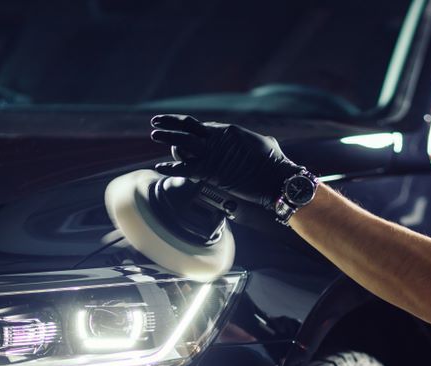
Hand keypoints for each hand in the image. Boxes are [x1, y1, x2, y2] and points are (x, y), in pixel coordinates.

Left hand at [150, 114, 303, 212]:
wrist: (276, 178)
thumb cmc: (274, 162)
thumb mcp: (264, 143)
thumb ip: (254, 141)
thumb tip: (263, 141)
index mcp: (228, 130)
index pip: (200, 125)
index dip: (185, 124)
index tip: (176, 124)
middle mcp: (217, 138)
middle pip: (186, 127)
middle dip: (169, 122)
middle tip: (155, 121)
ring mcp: (212, 154)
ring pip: (181, 142)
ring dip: (166, 138)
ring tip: (154, 135)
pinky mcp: (210, 172)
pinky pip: (184, 168)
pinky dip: (170, 168)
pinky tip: (159, 167)